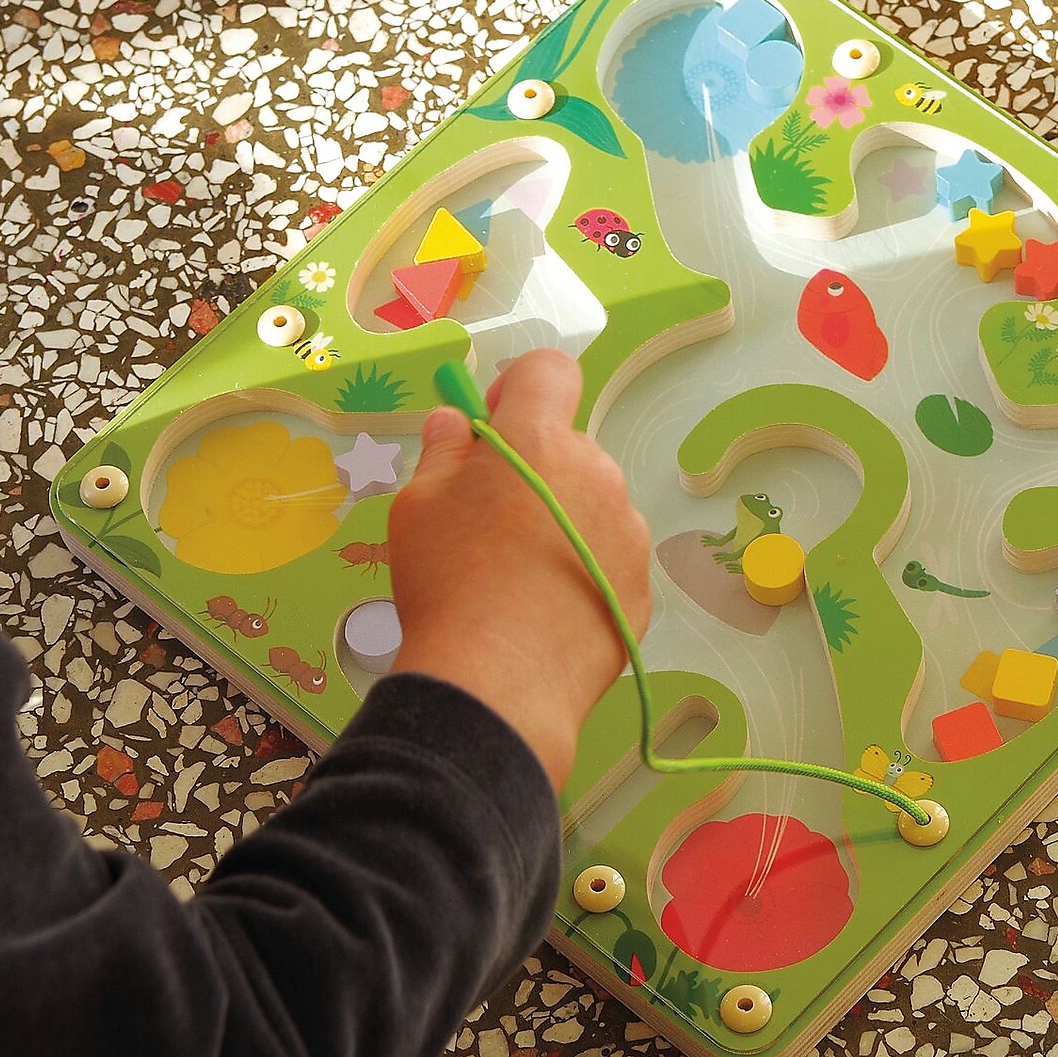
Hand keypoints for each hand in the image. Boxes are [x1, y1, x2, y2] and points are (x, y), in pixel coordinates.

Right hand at [387, 348, 650, 790]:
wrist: (496, 685)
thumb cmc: (447, 584)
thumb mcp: (417, 505)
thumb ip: (442, 449)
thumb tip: (457, 422)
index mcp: (539, 438)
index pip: (550, 372)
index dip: (520, 389)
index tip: (493, 425)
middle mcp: (597, 472)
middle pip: (569, 446)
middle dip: (535, 468)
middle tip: (491, 522)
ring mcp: (627, 529)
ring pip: (593, 503)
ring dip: (563, 520)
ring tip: (518, 577)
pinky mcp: (640, 584)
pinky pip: (609, 557)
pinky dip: (584, 570)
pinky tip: (545, 610)